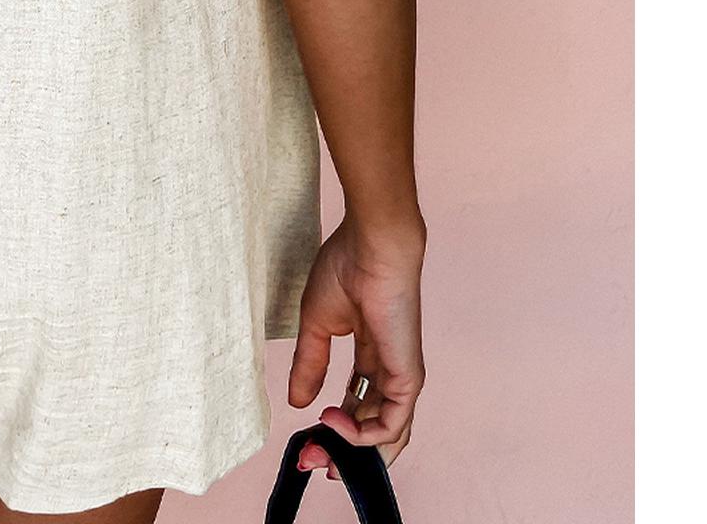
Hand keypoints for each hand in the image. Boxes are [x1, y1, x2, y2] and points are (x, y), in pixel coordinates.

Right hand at [288, 214, 425, 475]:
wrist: (370, 246)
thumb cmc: (345, 269)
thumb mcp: (317, 325)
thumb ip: (310, 364)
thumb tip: (298, 403)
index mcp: (370, 355)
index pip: (354, 405)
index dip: (332, 428)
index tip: (306, 443)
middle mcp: (388, 371)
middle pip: (369, 427)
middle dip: (339, 450)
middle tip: (311, 460)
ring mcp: (401, 376)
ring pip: (385, 436)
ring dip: (349, 452)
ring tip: (319, 450)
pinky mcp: (408, 378)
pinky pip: (391, 425)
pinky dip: (362, 435)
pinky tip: (331, 422)